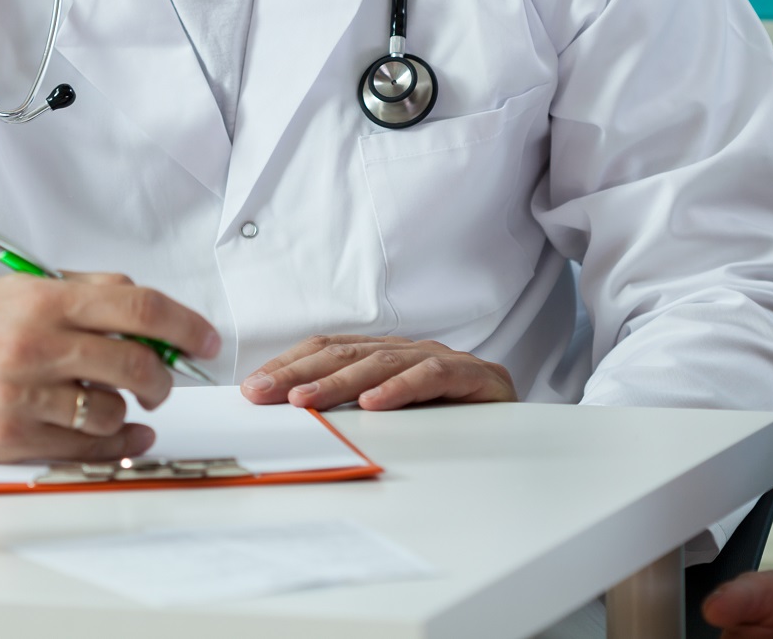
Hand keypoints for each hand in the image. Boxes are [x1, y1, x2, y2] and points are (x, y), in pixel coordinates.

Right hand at [0, 272, 220, 460]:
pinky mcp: (13, 436)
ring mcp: (23, 394)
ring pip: (112, 409)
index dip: (183, 325)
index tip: (204, 340)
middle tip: (162, 381)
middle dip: (162, 377)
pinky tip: (121, 432)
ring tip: (110, 399)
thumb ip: (93, 292)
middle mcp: (35, 345)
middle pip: (134, 363)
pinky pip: (86, 445)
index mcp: (46, 302)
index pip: (137, 307)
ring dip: (126, 409)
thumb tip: (154, 314)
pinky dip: (114, 441)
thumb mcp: (29, 289)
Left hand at [240, 334, 515, 408]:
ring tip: (305, 401)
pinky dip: (401, 389)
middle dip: (299, 373)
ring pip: (382, 363)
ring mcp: (441, 359)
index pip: (328, 348)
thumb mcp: (388, 413)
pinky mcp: (474, 376)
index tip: (252, 388)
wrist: (519, 424)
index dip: (289, 364)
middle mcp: (409, 350)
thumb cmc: (450, 419)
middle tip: (264, 393)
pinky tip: (374, 403)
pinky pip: (432, 377)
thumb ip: (348, 407)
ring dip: (339, 382)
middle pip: (346, 353)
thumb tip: (288, 412)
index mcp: (385, 354)